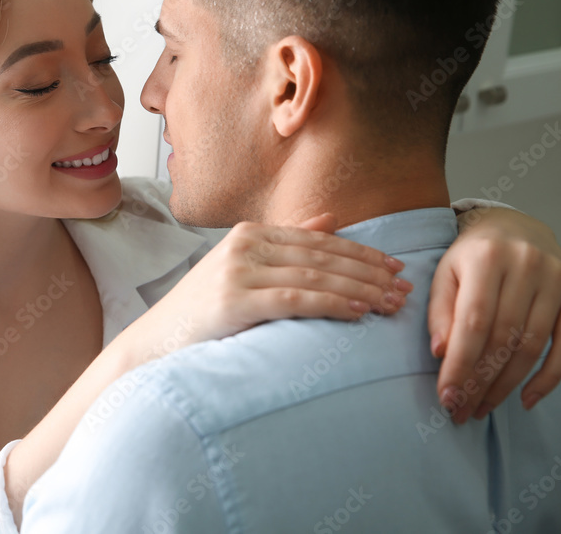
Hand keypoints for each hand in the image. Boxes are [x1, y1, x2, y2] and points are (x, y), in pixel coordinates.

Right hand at [144, 214, 410, 353]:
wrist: (156, 341)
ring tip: (390, 302)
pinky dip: (332, 303)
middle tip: (404, 286)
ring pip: (315, 275)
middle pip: (321, 256)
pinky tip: (358, 311)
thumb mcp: (241, 270)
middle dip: (368, 271)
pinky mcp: (236, 300)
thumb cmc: (201, 312)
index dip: (360, 251)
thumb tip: (329, 219)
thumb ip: (285, 243)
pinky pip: (296, 299)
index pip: (317, 239)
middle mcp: (244, 245)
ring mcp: (238, 271)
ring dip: (359, 289)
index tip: (394, 266)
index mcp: (248, 234)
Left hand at [428, 207, 560, 423]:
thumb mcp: (446, 273)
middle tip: (462, 409)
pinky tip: (526, 398)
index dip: (459, 363)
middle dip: (479, 380)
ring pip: (531, 346)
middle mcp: (525, 267)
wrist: (514, 228)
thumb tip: (441, 353)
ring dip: (507, 384)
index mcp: (486, 258)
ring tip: (483, 407)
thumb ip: (440, 311)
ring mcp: (555, 281)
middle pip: (502, 338)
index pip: (473, 322)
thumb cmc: (472, 257)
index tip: (446, 395)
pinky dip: (548, 378)